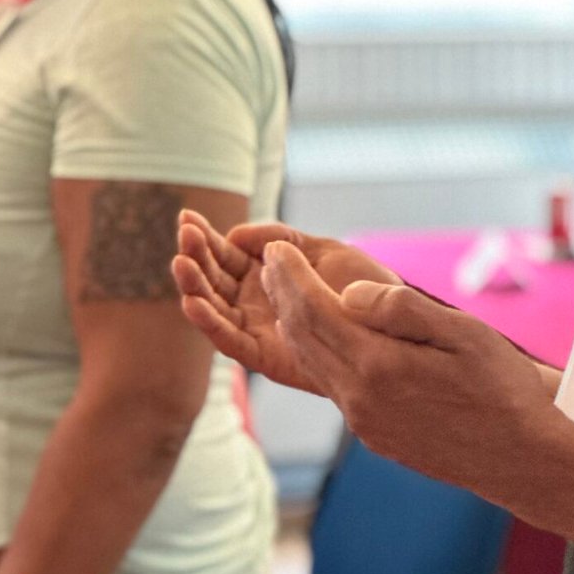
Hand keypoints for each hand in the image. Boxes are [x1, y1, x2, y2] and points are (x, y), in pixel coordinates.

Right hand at [172, 214, 400, 394]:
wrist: (392, 325)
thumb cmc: (362, 286)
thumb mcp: (322, 250)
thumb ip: (282, 239)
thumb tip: (235, 235)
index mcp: (265, 274)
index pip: (225, 254)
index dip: (204, 237)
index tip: (186, 218)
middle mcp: (254, 302)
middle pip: (213, 278)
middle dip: (195, 256)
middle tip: (184, 235)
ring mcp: (257, 329)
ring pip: (213, 307)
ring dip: (194, 286)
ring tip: (181, 263)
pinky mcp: (264, 356)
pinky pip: (230, 341)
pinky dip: (209, 323)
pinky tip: (193, 303)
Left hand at [259, 243, 573, 523]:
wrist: (521, 459)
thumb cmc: (502, 389)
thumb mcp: (463, 333)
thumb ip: (401, 309)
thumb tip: (347, 295)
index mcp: (378, 366)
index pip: (312, 311)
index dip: (289, 277)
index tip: (276, 248)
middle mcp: (359, 398)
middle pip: (301, 338)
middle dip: (282, 296)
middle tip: (270, 263)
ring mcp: (363, 422)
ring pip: (311, 365)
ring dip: (293, 326)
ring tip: (287, 296)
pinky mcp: (374, 436)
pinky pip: (332, 388)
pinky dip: (317, 355)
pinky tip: (325, 340)